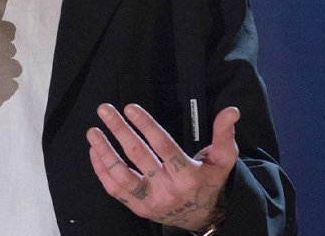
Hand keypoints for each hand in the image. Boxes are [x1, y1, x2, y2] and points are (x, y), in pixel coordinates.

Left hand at [87, 103, 238, 230]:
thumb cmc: (208, 183)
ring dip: (104, 151)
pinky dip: (102, 170)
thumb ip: (224, 135)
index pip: (162, 146)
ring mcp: (150, 201)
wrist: (200, 217)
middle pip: (138, 156)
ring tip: (93, 131)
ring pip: (121, 175)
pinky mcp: (138, 208)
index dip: (145, 125)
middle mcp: (167, 189)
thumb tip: (230, 111)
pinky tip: (95, 151)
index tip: (130, 108)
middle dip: (119, 130)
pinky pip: (115, 189)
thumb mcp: (222, 161)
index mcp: (187, 176)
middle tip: (105, 110)